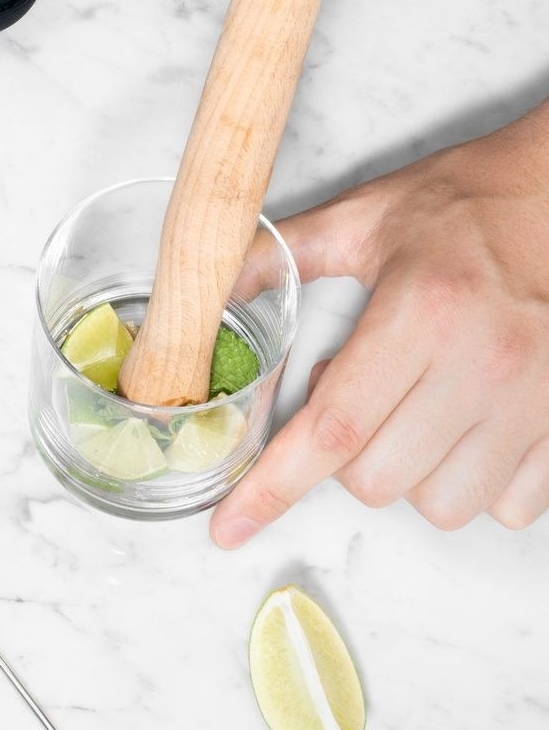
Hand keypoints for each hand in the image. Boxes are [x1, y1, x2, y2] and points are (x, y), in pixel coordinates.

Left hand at [210, 103, 548, 545]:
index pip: (332, 427)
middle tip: (357, 392)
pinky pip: (509, 508)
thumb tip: (213, 286)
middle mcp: (481, 364)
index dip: (272, 487)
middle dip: (344, 454)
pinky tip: (464, 426)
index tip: (229, 526)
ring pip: (440, 504)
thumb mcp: (367, 216)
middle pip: (376, 479)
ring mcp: (533, 402)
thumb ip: (283, 254)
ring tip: (414, 408)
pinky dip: (474, 483)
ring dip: (409, 473)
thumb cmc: (472, 203)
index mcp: (422, 311)